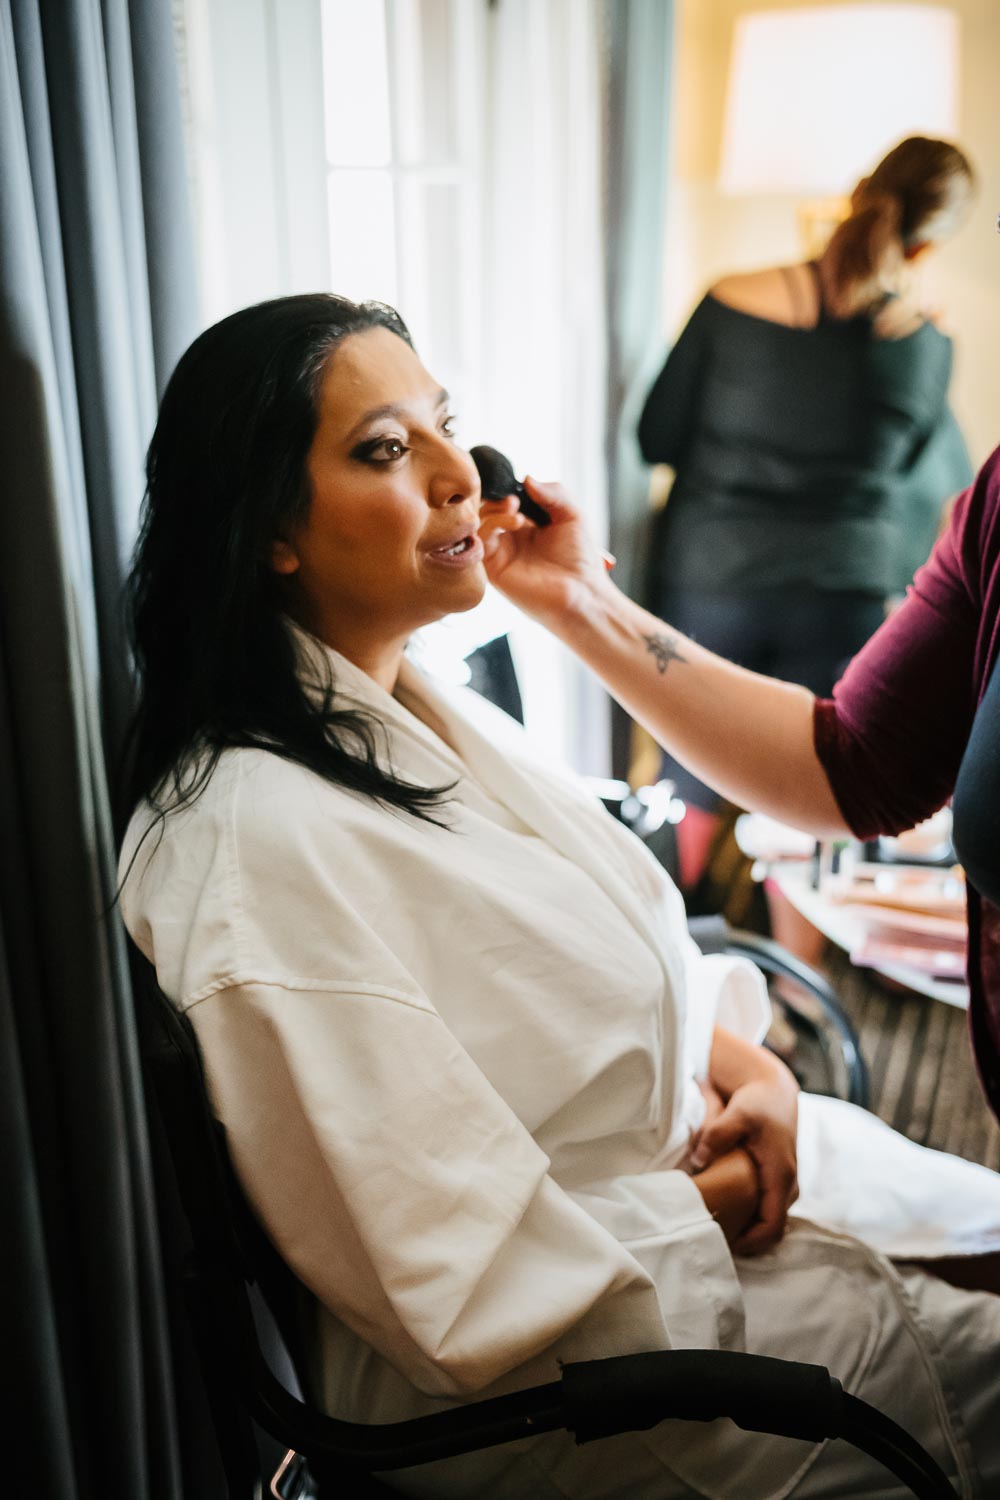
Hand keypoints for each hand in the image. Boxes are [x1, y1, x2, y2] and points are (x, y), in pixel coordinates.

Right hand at [477, 477, 610, 623]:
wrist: (582, 593)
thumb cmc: (581, 560)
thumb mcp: (572, 515)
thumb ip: (554, 492)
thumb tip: (527, 478)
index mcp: (528, 526)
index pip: (506, 500)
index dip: (509, 489)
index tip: (520, 485)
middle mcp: (511, 539)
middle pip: (488, 509)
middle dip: (498, 498)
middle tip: (515, 499)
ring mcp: (501, 554)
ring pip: (480, 523)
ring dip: (495, 510)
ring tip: (517, 512)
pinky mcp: (494, 569)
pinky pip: (479, 542)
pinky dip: (491, 525)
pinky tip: (514, 523)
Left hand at [693, 1041, 798, 1255]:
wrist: (773, 1090)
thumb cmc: (756, 1102)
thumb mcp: (737, 1113)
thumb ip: (717, 1135)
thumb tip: (698, 1159)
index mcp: (781, 1175)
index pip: (772, 1226)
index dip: (751, 1242)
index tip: (725, 1244)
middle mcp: (787, 1185)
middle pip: (771, 1229)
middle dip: (746, 1239)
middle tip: (715, 1239)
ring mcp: (785, 1184)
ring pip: (770, 1220)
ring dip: (748, 1228)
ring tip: (718, 1227)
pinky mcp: (778, 1180)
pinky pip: (768, 1209)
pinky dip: (750, 1216)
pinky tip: (726, 1211)